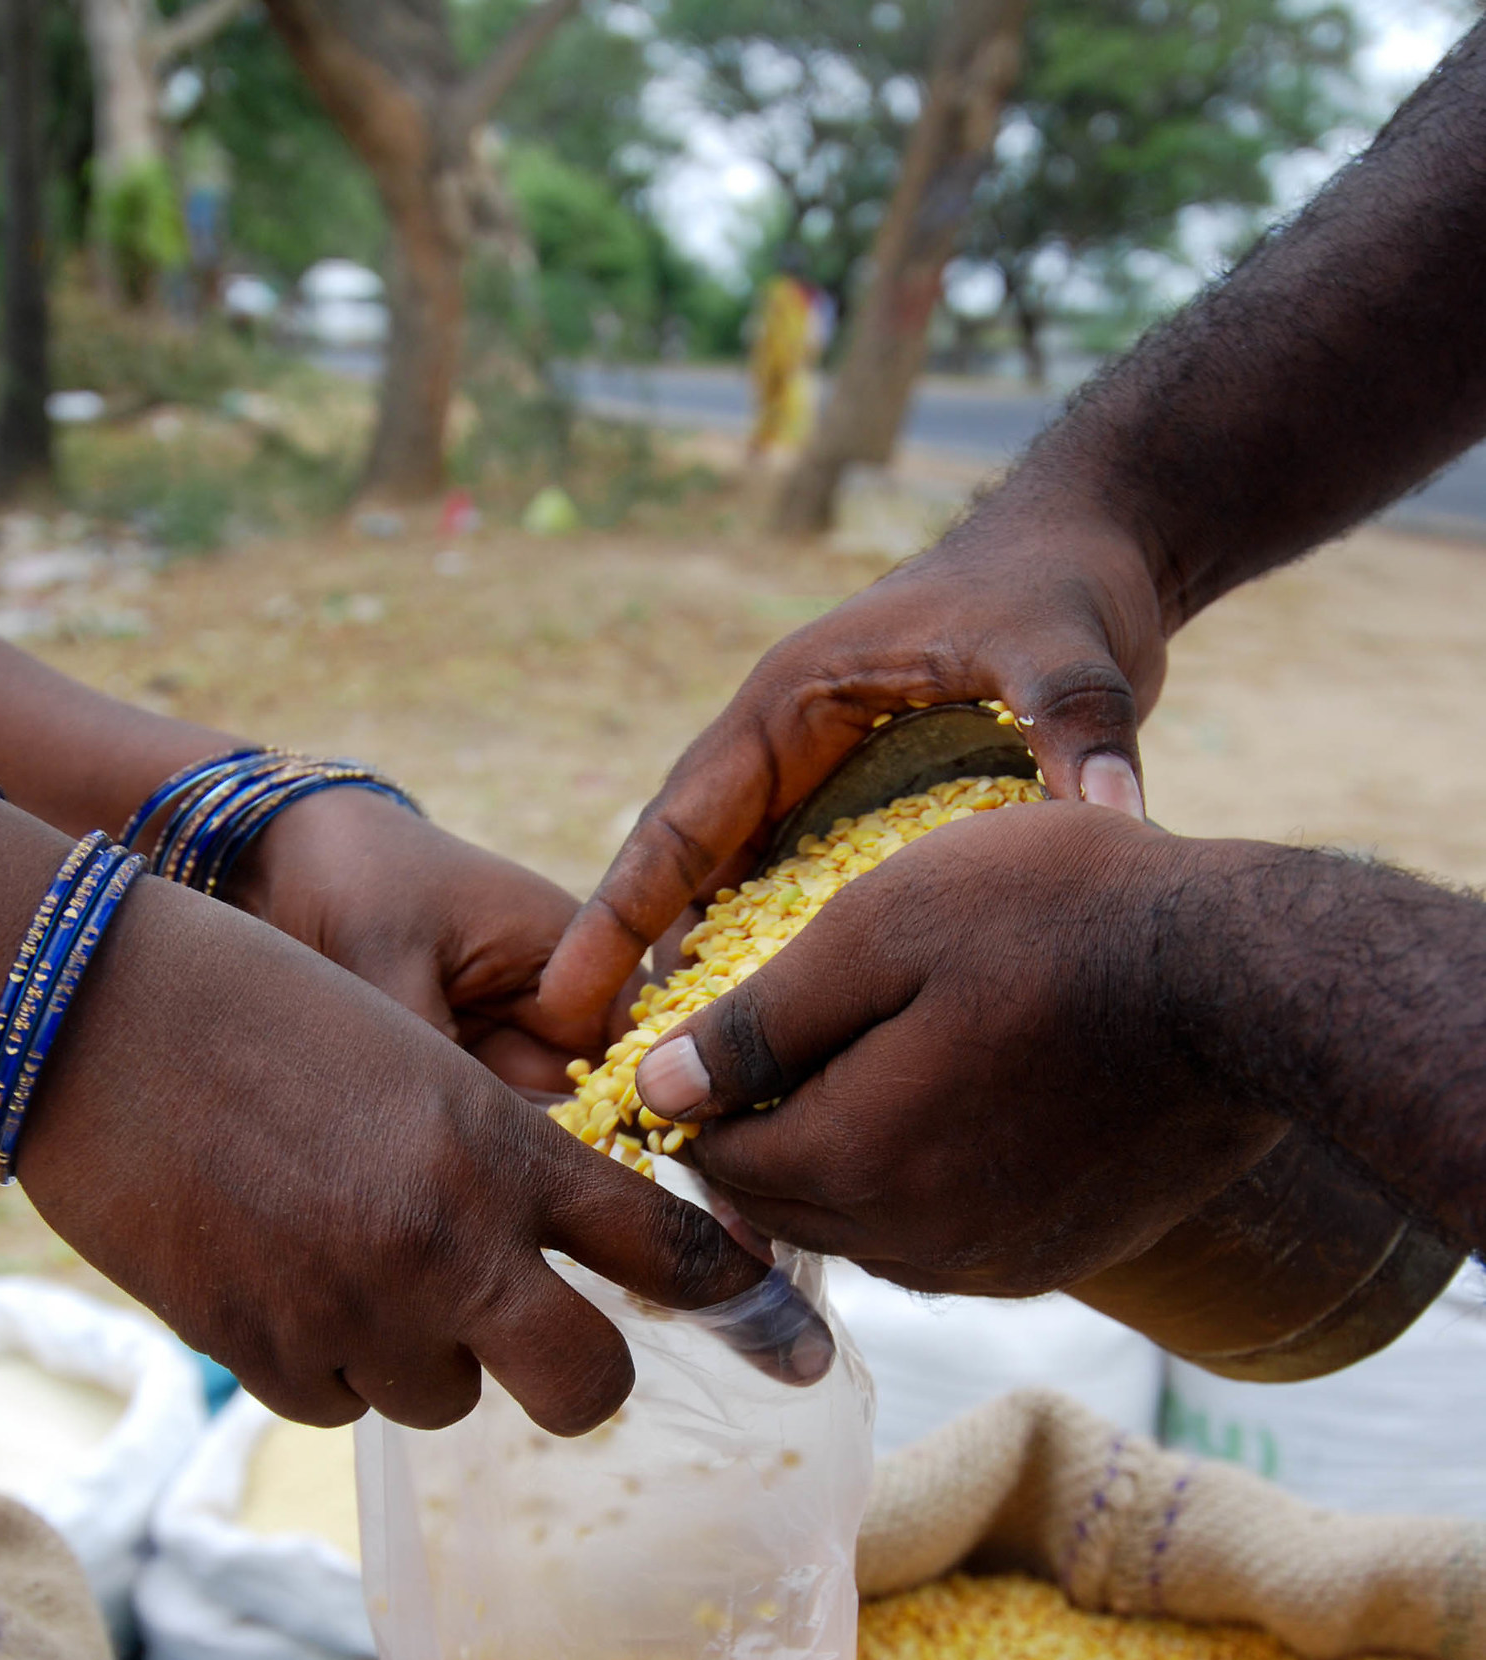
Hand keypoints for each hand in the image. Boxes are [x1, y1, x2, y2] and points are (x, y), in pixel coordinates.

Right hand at [0, 797, 773, 1432]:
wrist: (90, 1014)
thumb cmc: (263, 1007)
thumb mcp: (415, 1055)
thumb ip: (496, 1161)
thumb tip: (552, 1258)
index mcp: (500, 1146)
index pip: (662, 1247)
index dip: (742, 1305)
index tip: (792, 1349)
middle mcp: (447, 1243)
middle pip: (582, 1386)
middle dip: (579, 1376)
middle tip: (550, 1344)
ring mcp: (353, 1309)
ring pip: (445, 1399)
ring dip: (423, 1349)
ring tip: (351, 1252)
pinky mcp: (259, 1353)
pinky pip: (340, 1405)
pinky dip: (330, 1363)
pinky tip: (283, 1277)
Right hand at [538, 494, 1167, 1048]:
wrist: (1091, 550)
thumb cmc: (1063, 586)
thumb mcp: (1070, 650)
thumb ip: (1080, 726)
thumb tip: (1112, 815)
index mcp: (792, 702)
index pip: (680, 824)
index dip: (617, 915)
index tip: (563, 997)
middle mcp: (783, 747)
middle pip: (682, 873)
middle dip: (636, 967)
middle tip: (599, 1074)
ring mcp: (814, 781)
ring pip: (730, 895)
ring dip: (703, 978)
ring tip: (678, 1093)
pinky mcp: (852, 811)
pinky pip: (790, 900)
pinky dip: (773, 967)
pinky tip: (775, 1054)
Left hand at [632, 802, 1285, 1296]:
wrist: (1244, 984)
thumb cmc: (1060, 919)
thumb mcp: (885, 926)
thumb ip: (760, 1021)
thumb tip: (657, 1090)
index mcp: (854, 1161)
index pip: (718, 1163)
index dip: (697, 1101)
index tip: (711, 1038)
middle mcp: (913, 1243)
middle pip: (785, 1208)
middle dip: (764, 1139)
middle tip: (781, 1051)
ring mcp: (992, 1263)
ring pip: (864, 1231)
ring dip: (844, 1167)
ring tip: (872, 1071)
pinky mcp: (1055, 1262)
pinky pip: (946, 1245)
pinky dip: (922, 1192)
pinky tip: (953, 1114)